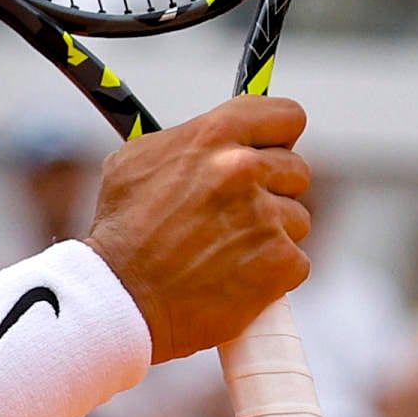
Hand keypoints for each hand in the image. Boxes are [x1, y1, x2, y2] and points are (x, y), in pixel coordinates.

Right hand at [84, 96, 312, 361]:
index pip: (286, 117)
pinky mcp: (281, 263)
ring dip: (271, 234)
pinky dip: (272, 273)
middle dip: (272, 190)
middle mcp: (244, 169)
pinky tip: (235, 278)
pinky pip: (296, 260)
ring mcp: (266, 217)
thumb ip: (187, 141)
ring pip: (296, 219)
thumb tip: (221, 136)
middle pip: (296, 170)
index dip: (278, 138)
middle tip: (238, 214)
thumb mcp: (137, 163)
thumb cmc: (122, 232)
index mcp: (214, 136)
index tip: (271, 152)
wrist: (121, 298)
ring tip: (226, 252)